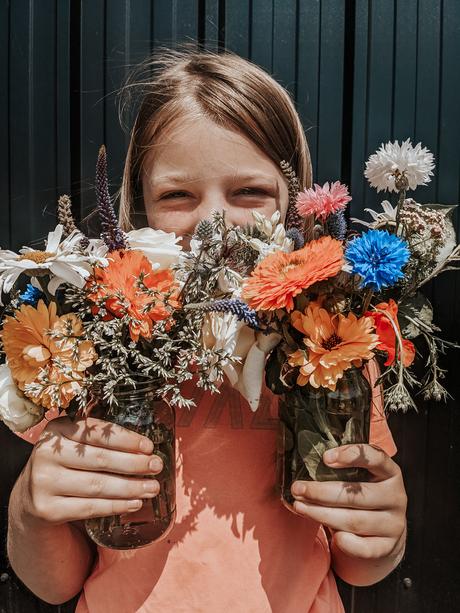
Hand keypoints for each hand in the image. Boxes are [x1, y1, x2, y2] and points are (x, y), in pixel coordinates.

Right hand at [20, 416, 163, 524]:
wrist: (31, 496)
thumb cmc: (66, 463)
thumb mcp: (75, 442)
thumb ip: (100, 439)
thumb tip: (145, 449)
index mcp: (56, 429)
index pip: (96, 433)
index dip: (126, 439)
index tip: (149, 447)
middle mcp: (45, 454)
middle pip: (100, 460)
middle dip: (134, 464)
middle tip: (157, 466)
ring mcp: (43, 483)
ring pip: (98, 485)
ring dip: (131, 487)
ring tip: (152, 487)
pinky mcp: (46, 510)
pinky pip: (90, 508)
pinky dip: (116, 506)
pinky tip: (134, 503)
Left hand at [291, 444, 406, 560]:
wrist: (383, 534)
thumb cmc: (361, 497)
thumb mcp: (358, 478)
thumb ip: (341, 471)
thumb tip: (305, 464)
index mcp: (390, 472)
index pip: (375, 458)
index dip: (350, 456)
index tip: (325, 458)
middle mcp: (396, 497)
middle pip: (356, 495)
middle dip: (322, 492)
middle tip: (297, 489)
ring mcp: (394, 524)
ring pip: (354, 520)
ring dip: (322, 514)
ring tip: (300, 507)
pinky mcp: (388, 547)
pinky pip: (363, 548)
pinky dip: (345, 542)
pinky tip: (331, 537)